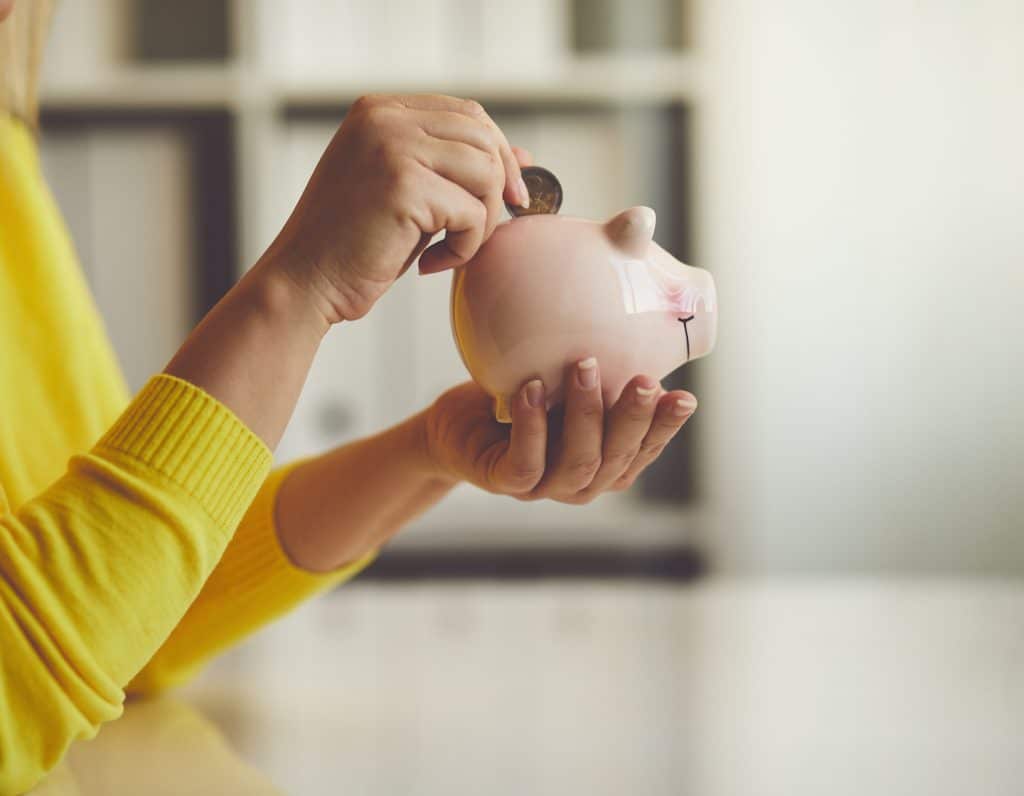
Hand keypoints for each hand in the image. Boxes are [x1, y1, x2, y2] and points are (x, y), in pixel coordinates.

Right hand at [262, 93, 529, 323]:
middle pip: (484, 138)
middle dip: (498, 189)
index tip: (509, 197)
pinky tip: (430, 264)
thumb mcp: (410, 194)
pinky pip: (472, 214)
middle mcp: (384, 118)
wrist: (304, 282)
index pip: (468, 113)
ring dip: (481, 222)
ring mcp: (392, 146)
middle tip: (482, 232)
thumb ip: (456, 168)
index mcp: (380, 110)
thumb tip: (526, 157)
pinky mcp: (403, 185)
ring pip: (485, 173)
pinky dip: (464, 248)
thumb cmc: (354, 245)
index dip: (500, 153)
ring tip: (450, 249)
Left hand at [422, 360, 697, 503]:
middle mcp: (582, 481)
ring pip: (578, 463)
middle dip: (633, 418)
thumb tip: (637, 313)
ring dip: (585, 414)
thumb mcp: (567, 382)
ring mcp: (544, 487)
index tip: (686, 397)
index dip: (666, 428)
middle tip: (645, 380)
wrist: (459, 426)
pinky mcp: (505, 482)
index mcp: (607, 462)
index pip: (644, 449)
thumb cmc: (524, 399)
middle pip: (616, 458)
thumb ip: (602, 371)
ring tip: (583, 367)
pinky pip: (525, 462)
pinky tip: (532, 389)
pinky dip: (532, 426)